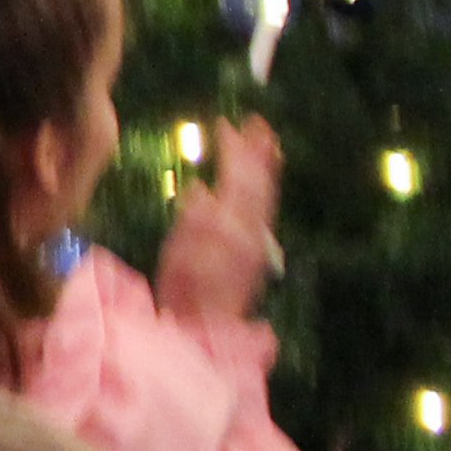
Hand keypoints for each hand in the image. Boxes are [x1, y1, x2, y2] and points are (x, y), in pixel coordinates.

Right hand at [156, 117, 282, 331]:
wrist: (206, 327)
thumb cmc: (186, 291)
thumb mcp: (181, 254)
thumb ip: (195, 221)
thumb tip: (202, 190)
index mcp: (233, 226)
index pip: (237, 179)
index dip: (234, 151)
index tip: (225, 124)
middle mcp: (250, 230)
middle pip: (259, 184)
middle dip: (258, 153)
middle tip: (258, 123)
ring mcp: (254, 241)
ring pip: (266, 196)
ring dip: (266, 168)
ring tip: (269, 144)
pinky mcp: (253, 251)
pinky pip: (263, 210)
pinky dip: (264, 188)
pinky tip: (259, 184)